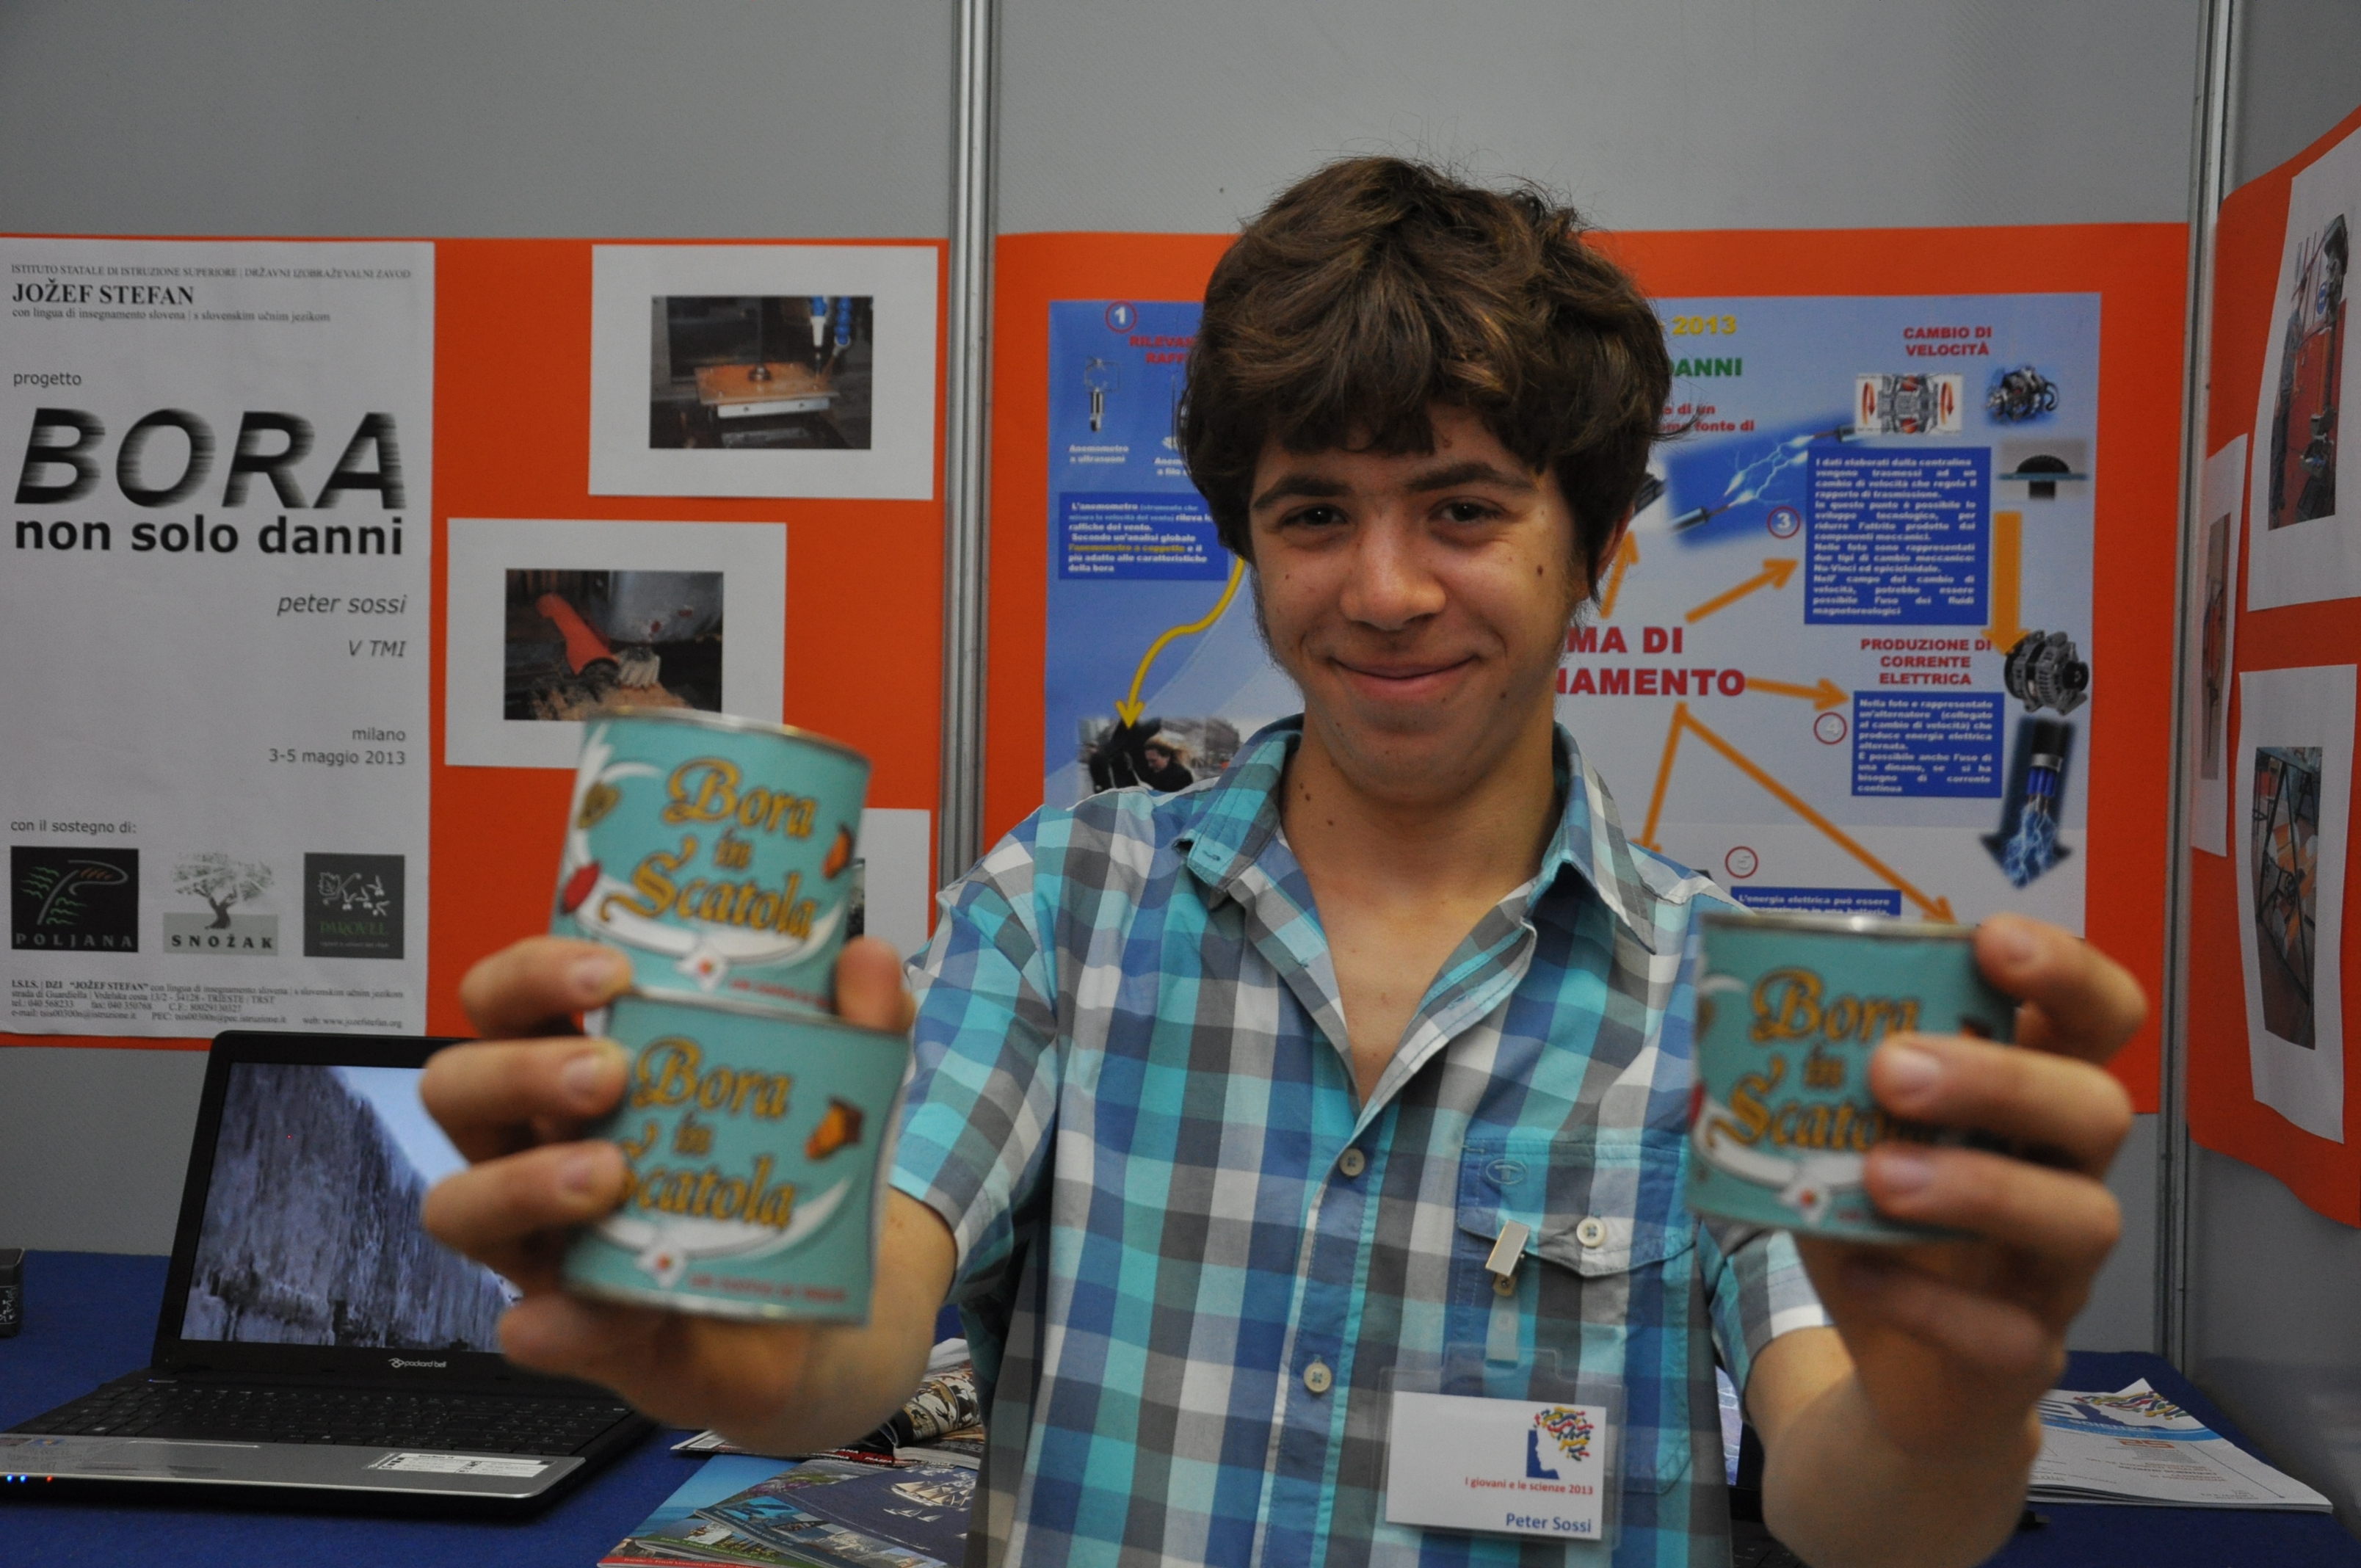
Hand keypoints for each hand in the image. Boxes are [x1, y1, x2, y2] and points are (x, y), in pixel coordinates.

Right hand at [419, 935, 939, 1441]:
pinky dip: (560, 1323)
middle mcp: (542, 1147)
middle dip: (519, 1070)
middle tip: (608, 1072)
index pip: (508, 1000)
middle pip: (457, 1087)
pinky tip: (598, 1312)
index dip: (531, 974)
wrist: (830, 1318)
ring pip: (462, 1205)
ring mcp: (547, 1241)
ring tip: (608, 1177)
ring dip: (524, 1184)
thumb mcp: (835, 1098)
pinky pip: (535, 1329)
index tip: (608, 968)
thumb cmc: (792, 1181)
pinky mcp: (583, 1330)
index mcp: (584, 1069)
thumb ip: (861, 1027)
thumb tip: (868, 961)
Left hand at [1795, 913, 2143, 1462]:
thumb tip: (1741, 1006)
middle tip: (1894, 1070)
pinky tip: (1866, 1273)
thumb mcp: (1840, 1139)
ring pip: (2082, 1218)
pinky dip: (1932, 1302)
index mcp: (2031, 1098)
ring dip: (1978, 1186)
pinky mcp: (2028, 1356)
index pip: (2096, 1016)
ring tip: (1881, 1176)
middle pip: (2098, 1107)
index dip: (2066, 970)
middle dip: (2001, 1079)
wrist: (1898, 1377)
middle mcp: (2066, 1174)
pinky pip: (2011, 1334)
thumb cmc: (1880, 1226)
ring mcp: (2058, 1271)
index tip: (1995, 940)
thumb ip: (1819, 1081)